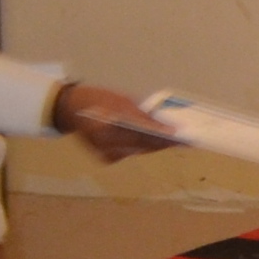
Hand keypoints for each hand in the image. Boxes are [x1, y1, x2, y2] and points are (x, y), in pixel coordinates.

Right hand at [48, 82, 177, 163]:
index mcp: (105, 130)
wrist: (69, 109)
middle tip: (189, 140)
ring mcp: (105, 154)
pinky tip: (161, 143)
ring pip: (139, 151)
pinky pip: (132, 153)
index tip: (182, 136)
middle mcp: (105, 146)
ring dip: (158, 146)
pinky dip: (145, 147)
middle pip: (142, 146)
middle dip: (165, 142)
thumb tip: (165, 125)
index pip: (140, 136)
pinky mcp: (106, 158)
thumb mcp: (121, 101)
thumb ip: (142, 115)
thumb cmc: (97, 99)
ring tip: (180, 142)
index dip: (162, 137)